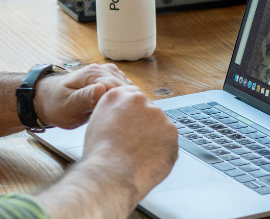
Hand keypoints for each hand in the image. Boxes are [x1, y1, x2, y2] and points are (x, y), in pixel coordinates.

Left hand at [34, 64, 131, 129]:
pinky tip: (119, 113)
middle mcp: (102, 70)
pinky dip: (125, 101)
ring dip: (127, 103)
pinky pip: (124, 91)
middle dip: (128, 105)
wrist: (48, 99)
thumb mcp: (68, 106)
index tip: (125, 120)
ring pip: (128, 89)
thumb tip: (102, 89)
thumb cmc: (56, 104)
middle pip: (126, 88)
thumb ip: (84, 98)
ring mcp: (107, 74)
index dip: (124, 105)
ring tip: (123, 119)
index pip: (119, 88)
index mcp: (93, 74)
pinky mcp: (109, 81)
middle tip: (124, 124)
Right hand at [81, 86, 179, 203]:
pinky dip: (162, 149)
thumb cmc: (100, 154)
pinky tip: (148, 159)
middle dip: (144, 125)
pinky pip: (168, 140)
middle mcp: (140, 100)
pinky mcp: (171, 131)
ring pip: (159, 125)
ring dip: (154, 137)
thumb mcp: (97, 122)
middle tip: (134, 143)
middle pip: (148, 110)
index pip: (132, 97)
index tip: (131, 125)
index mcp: (118, 95)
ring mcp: (158, 115)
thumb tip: (124, 116)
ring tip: (139, 154)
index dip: (132, 114)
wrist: (111, 173)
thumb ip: (113, 112)